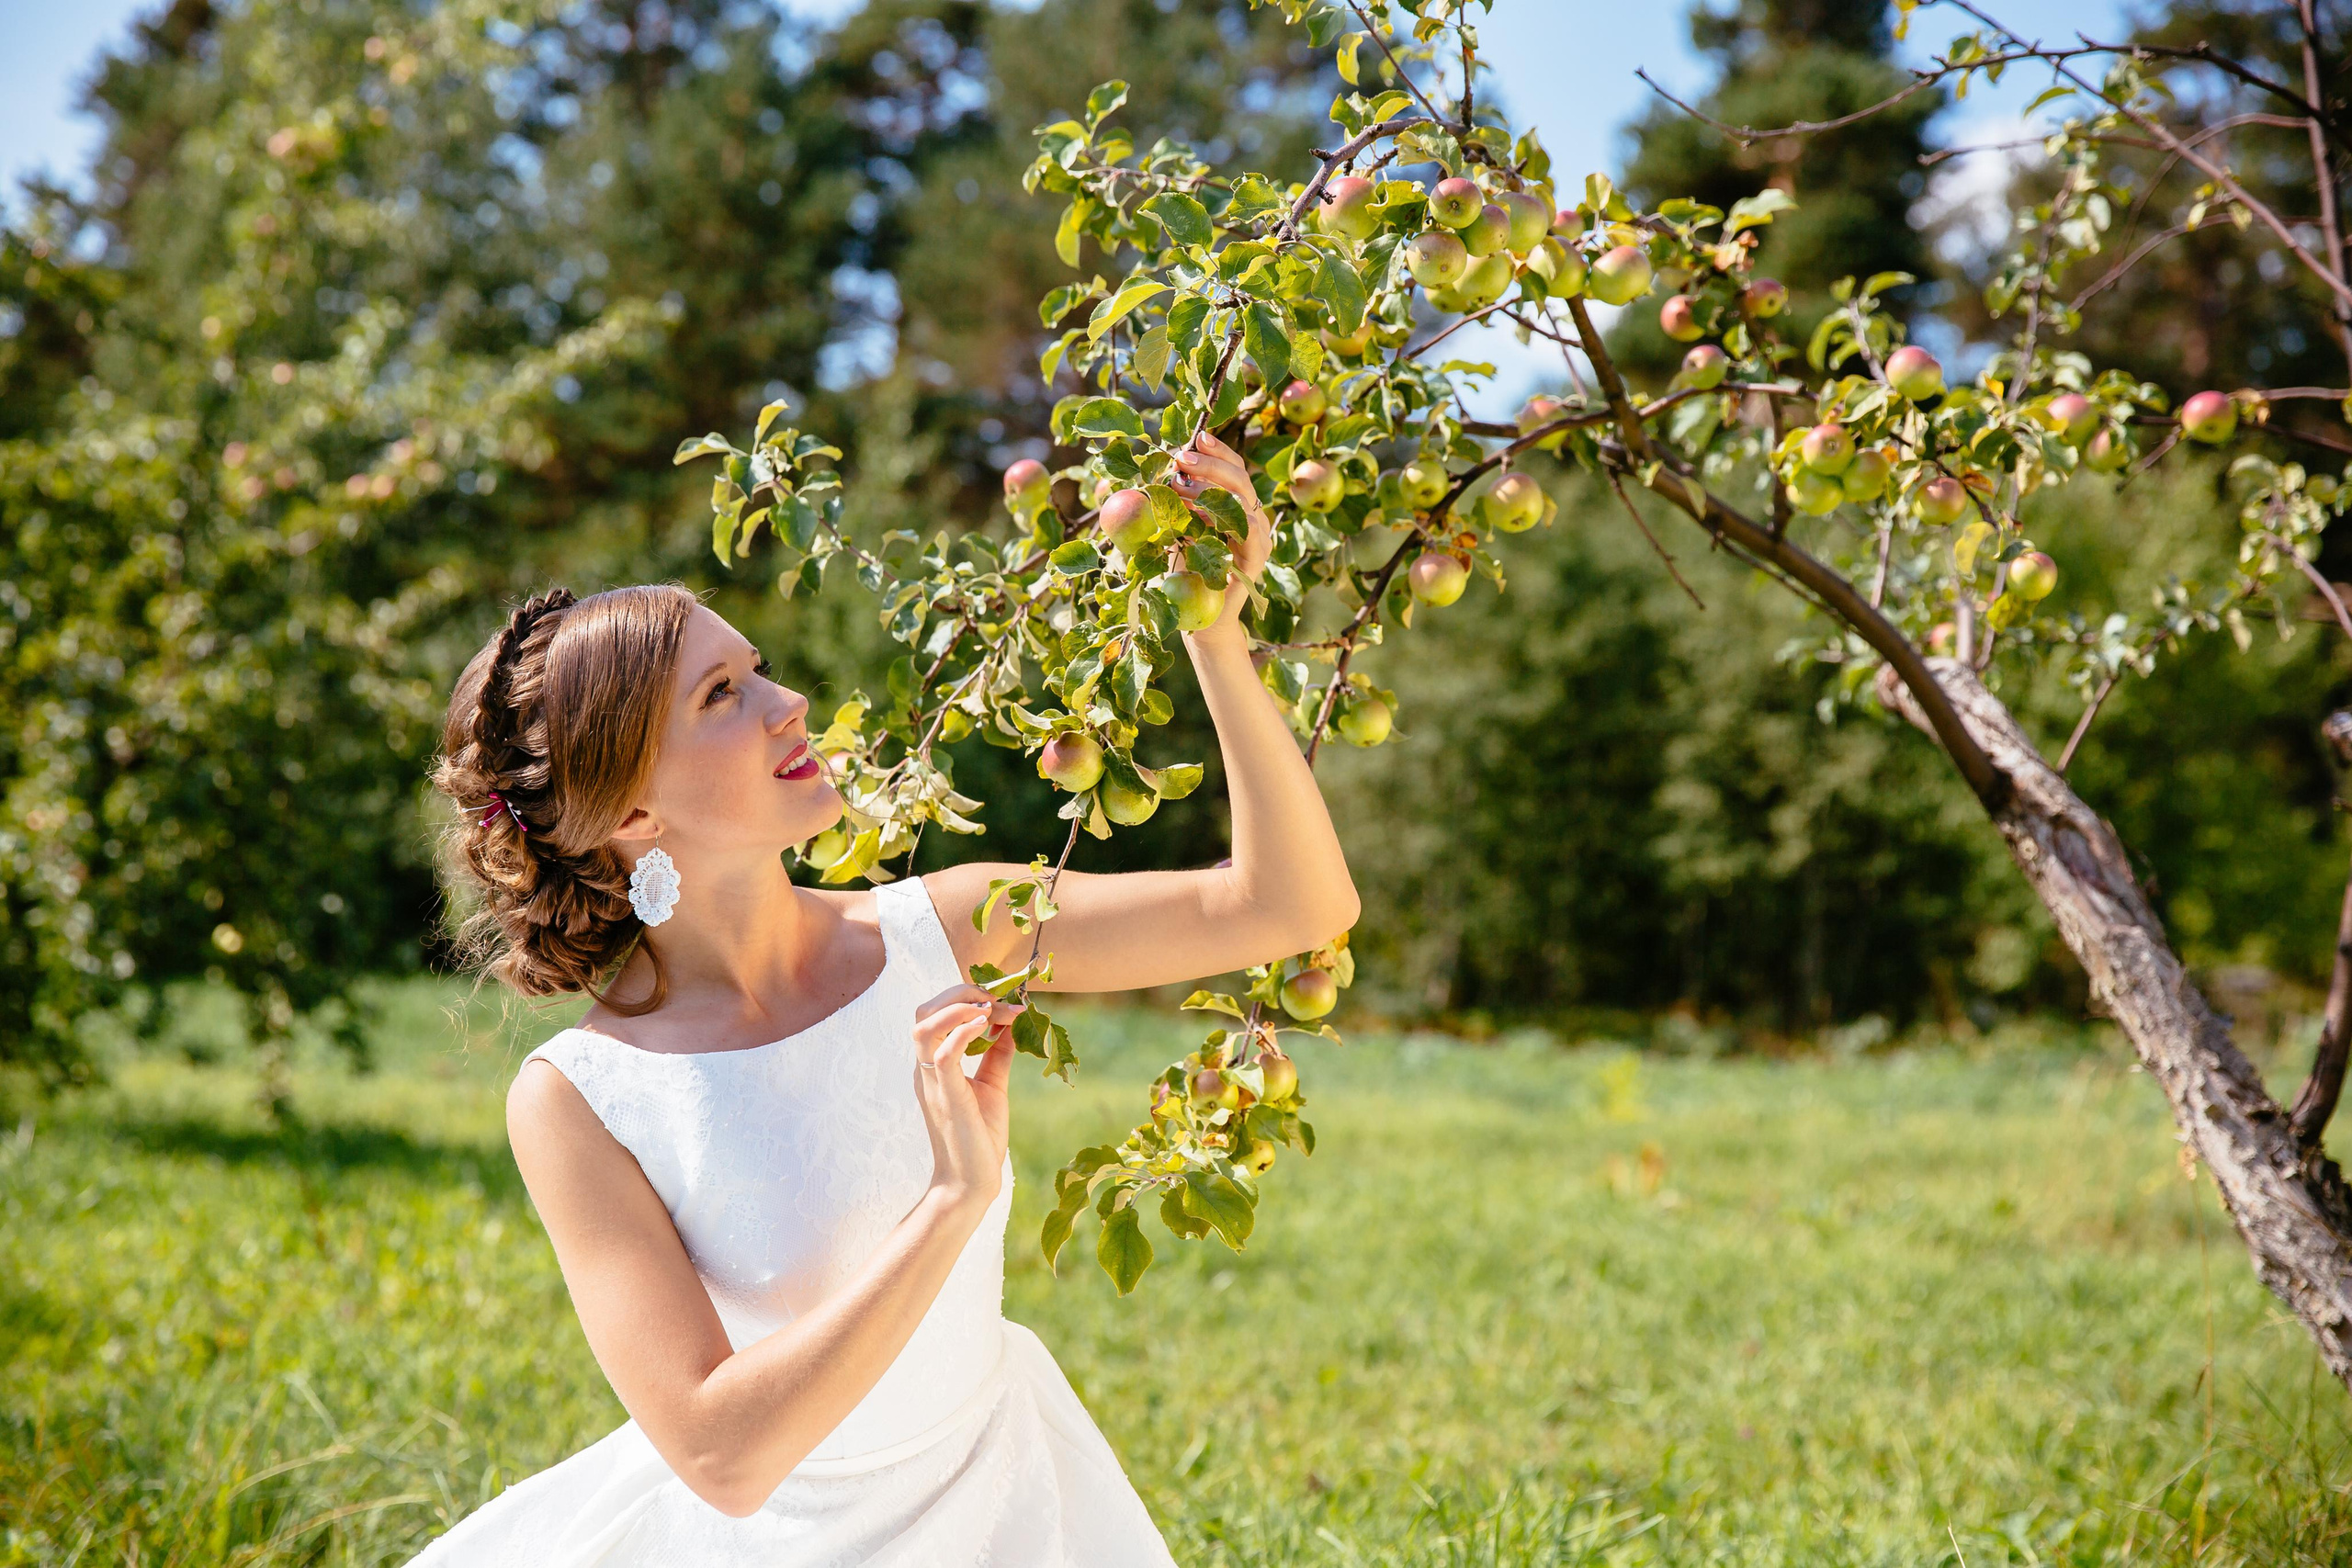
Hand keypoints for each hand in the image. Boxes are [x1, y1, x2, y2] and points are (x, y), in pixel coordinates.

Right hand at [910, 983, 1022, 1212]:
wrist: (972, 1182)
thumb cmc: (979, 1137)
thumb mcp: (992, 1085)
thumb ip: (998, 1053)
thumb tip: (1012, 1022)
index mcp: (934, 1064)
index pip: (936, 1012)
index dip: (969, 996)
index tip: (1006, 1000)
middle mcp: (926, 1068)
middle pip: (925, 1010)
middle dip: (961, 993)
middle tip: (997, 999)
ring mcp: (933, 1082)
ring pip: (924, 1026)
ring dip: (957, 1007)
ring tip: (988, 1008)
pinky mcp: (946, 1097)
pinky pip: (943, 1055)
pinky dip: (963, 1032)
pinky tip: (986, 1025)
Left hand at [1171, 428, 1271, 633]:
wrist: (1201, 618)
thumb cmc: (1186, 570)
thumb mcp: (1173, 528)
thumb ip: (1168, 503)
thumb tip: (1148, 471)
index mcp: (1236, 505)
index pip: (1233, 467)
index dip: (1218, 451)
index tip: (1196, 437)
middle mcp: (1252, 517)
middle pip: (1240, 478)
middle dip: (1211, 464)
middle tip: (1182, 458)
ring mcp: (1258, 539)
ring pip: (1243, 501)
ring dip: (1211, 489)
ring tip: (1180, 487)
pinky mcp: (1255, 562)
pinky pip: (1249, 535)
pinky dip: (1226, 521)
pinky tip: (1200, 516)